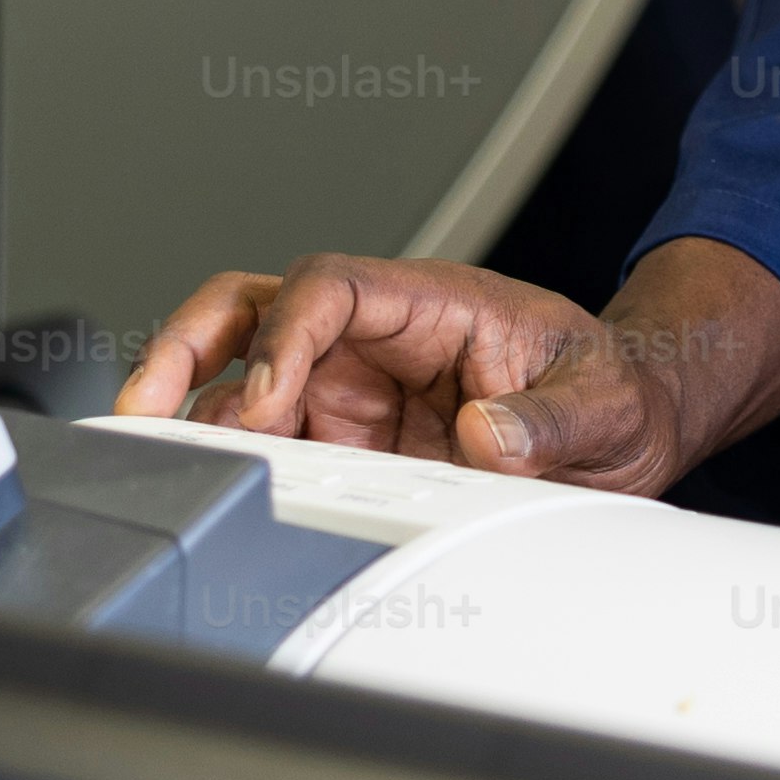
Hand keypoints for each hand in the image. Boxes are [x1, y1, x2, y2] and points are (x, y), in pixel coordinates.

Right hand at [111, 235, 779, 492]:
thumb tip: (489, 434)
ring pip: (246, 373)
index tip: (268, 397)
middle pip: (255, 310)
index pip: (328, 287)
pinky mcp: (351, 437)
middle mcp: (381, 335)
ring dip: (200, 411)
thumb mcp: (608, 408)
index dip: (286, 334)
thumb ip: (552, 423)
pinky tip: (217, 492)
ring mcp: (357, 385)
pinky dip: (236, 459)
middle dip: (189, 347)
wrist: (635, 417)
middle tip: (144, 405)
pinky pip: (275, 436)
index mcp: (435, 303)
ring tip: (162, 463)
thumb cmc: (620, 388)